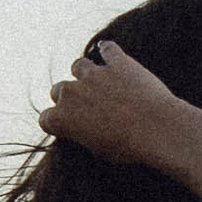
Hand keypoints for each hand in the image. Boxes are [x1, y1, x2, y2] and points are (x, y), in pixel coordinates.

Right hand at [38, 38, 184, 164]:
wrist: (155, 128)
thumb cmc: (128, 147)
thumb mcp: (99, 151)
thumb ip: (86, 135)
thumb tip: (87, 130)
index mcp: (61, 118)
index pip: (46, 118)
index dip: (57, 123)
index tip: (68, 126)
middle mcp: (71, 92)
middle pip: (58, 90)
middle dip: (69, 97)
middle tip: (86, 106)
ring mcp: (94, 74)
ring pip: (79, 66)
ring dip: (85, 73)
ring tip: (98, 81)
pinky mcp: (118, 62)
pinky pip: (108, 50)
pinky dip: (109, 51)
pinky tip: (112, 54)